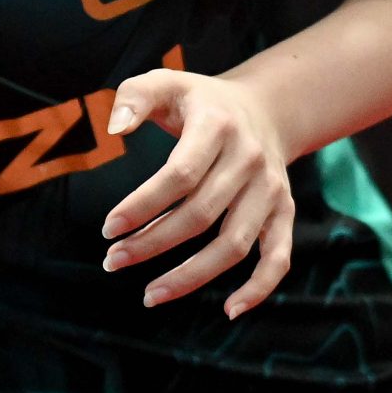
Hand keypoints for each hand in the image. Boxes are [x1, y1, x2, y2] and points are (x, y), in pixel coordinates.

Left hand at [99, 68, 294, 317]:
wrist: (265, 108)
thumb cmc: (200, 102)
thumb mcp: (166, 82)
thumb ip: (134, 97)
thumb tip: (114, 128)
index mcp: (218, 126)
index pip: (179, 175)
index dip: (142, 205)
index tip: (108, 229)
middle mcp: (250, 160)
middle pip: (200, 215)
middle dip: (151, 244)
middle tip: (112, 262)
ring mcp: (271, 190)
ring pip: (234, 245)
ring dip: (191, 276)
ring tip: (149, 295)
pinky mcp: (283, 211)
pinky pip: (277, 257)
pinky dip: (259, 288)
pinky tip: (228, 310)